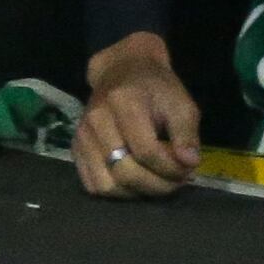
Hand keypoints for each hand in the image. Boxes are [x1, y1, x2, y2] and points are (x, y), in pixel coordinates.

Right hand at [73, 31, 196, 196]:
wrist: (122, 71)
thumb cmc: (156, 87)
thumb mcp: (181, 101)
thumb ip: (187, 132)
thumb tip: (189, 163)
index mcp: (124, 102)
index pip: (146, 150)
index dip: (169, 167)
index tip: (188, 170)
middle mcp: (96, 122)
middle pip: (124, 170)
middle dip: (156, 184)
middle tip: (177, 183)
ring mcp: (81, 138)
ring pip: (106, 184)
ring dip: (136, 192)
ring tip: (159, 184)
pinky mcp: (75, 151)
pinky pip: (92, 185)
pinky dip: (117, 192)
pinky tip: (138, 183)